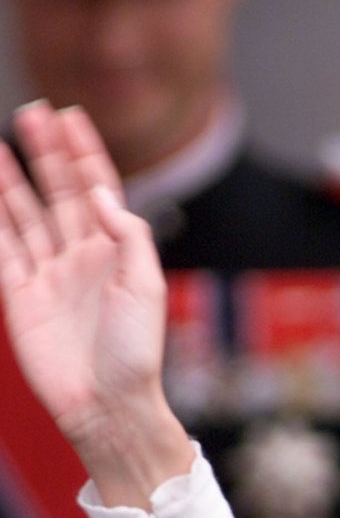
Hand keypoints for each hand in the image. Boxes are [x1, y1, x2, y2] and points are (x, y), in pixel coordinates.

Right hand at [0, 101, 191, 503]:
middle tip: (31, 112)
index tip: (70, 116)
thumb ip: (130, 234)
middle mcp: (82, 257)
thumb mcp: (147, 287)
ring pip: (26, 214)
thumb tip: (102, 193)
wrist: (108, 405)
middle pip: (60, 192)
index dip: (84, 153)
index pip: (98, 190)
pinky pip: (2, 246)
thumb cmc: (136, 353)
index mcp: (117, 253)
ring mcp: (49, 275)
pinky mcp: (20, 296)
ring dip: (13, 177)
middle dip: (46, 152)